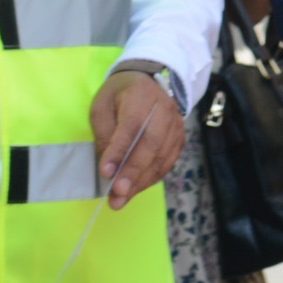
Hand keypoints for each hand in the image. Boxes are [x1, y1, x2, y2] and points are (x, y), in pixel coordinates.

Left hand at [89, 71, 184, 210]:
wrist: (146, 83)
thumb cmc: (119, 96)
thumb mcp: (102, 107)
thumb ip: (105, 134)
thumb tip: (109, 168)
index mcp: (141, 95)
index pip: (132, 125)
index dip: (119, 151)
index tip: (106, 173)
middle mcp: (164, 109)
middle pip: (152, 144)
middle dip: (133, 172)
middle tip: (117, 193)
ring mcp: (176, 125)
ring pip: (162, 158)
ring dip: (141, 182)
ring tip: (121, 199)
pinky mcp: (180, 139)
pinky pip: (167, 163)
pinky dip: (150, 179)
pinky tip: (135, 189)